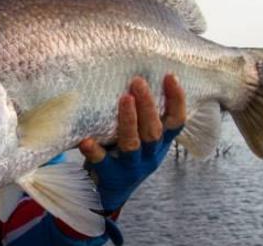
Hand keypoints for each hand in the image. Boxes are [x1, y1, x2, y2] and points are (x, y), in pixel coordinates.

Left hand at [79, 74, 185, 211]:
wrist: (109, 191)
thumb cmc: (124, 153)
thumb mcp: (139, 136)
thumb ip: (141, 115)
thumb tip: (131, 72)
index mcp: (159, 143)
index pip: (176, 122)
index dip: (176, 100)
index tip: (170, 76)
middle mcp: (149, 154)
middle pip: (154, 131)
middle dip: (148, 106)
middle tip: (138, 82)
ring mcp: (130, 166)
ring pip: (133, 144)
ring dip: (129, 121)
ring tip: (124, 99)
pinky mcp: (109, 174)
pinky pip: (102, 162)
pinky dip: (94, 151)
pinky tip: (86, 140)